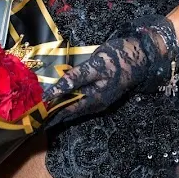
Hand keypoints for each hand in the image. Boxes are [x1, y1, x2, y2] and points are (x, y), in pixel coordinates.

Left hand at [44, 16, 178, 121]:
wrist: (142, 56)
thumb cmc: (118, 58)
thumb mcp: (96, 65)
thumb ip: (77, 77)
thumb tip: (58, 89)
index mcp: (94, 98)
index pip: (66, 109)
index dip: (51, 113)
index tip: (36, 118)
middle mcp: (96, 103)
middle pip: (70, 113)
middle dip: (54, 117)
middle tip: (37, 121)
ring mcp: (100, 99)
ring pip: (76, 109)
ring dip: (61, 112)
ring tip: (45, 115)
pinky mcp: (102, 92)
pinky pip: (82, 103)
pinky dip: (70, 104)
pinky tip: (64, 103)